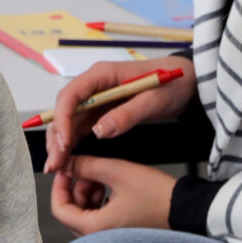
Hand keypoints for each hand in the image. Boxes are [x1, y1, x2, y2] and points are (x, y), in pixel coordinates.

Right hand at [42, 57, 196, 180]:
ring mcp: (96, 98)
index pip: (71, 95)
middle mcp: (93, 86)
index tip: (63, 143)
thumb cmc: (172, 84)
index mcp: (101, 75)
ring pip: (69, 121)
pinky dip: (72, 142)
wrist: (187, 81)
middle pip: (64, 110)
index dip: (62, 119)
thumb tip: (99, 132)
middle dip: (56, 137)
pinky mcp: (101, 110)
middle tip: (54, 164)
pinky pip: (81, 126)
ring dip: (61, 143)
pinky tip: (68, 159)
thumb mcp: (153, 100)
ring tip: (57, 167)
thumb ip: (127, 115)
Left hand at [48, 156, 176, 234]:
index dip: (59, 186)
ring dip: (88, 194)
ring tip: (101, 177)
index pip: (59, 209)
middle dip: (76, 188)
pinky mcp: (122, 233)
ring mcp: (112, 237)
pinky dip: (100, 201)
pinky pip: (100, 218)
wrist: (188, 209)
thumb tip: (67, 163)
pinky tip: (111, 187)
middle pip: (72, 212)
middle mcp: (101, 237)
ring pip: (86, 214)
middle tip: (86, 170)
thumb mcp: (118, 171)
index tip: (66, 170)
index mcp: (95, 227)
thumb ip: (86, 165)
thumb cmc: (158, 195)